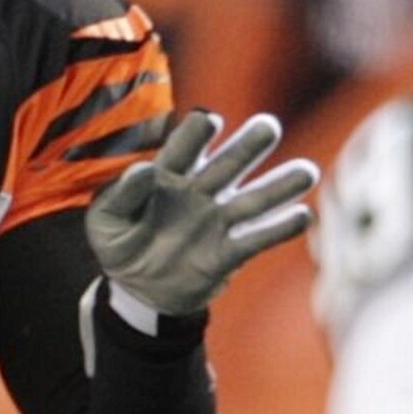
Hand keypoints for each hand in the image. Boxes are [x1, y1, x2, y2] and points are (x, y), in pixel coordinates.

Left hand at [86, 109, 318, 317]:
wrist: (137, 291)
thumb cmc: (119, 245)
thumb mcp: (105, 222)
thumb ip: (122, 195)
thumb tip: (144, 169)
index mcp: (166, 176)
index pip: (185, 147)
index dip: (196, 134)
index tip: (209, 122)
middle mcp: (199, 191)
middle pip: (228, 163)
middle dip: (248, 145)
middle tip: (268, 127)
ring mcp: (216, 220)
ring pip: (252, 199)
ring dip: (279, 186)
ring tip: (308, 172)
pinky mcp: (227, 252)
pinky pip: (256, 239)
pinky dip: (279, 229)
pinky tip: (302, 217)